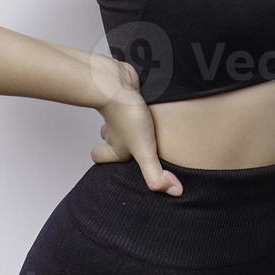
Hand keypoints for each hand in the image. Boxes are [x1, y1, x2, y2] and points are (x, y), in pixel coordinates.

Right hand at [91, 58, 182, 196]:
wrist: (118, 82)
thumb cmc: (126, 116)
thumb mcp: (144, 151)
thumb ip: (155, 174)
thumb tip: (173, 192)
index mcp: (116, 146)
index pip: (101, 158)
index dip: (106, 162)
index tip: (119, 167)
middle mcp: (115, 130)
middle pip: (107, 138)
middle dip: (116, 142)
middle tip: (133, 146)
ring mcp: (120, 111)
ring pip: (119, 119)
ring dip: (131, 122)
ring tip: (149, 125)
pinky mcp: (130, 95)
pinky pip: (131, 102)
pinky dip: (139, 103)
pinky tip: (153, 103)